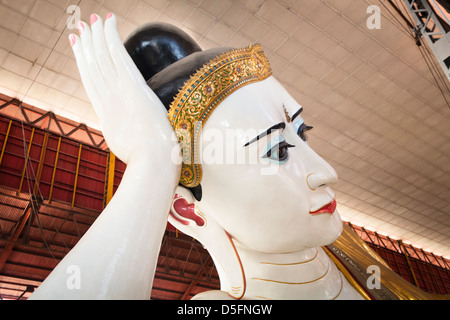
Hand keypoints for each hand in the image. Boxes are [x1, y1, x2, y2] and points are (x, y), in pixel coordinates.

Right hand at [69, 13, 178, 163]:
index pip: (93, 84)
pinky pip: (118, 56)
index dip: (84, 64)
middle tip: (80, 28)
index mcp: (107, 116)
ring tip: (92, 19)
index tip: (79, 49)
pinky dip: (111, 38)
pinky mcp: (133, 88)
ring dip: (97, 37)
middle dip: (87, 46)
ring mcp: (119, 94)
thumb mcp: (130, 149)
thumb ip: (128, 138)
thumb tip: (136, 136)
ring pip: (102, 59)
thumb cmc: (149, 163)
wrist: (152, 164)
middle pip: (93, 68)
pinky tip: (108, 22)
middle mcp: (108, 101)